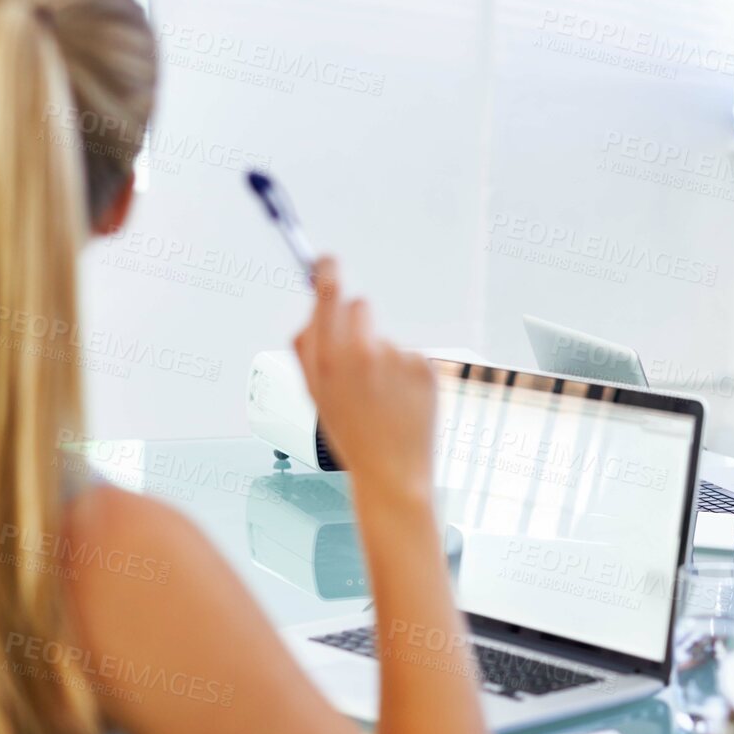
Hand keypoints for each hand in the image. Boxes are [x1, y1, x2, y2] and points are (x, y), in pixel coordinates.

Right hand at [292, 257, 436, 504]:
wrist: (392, 473)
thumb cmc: (351, 434)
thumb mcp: (315, 396)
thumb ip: (308, 351)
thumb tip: (312, 312)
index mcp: (328, 360)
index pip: (329, 295)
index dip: (327, 272)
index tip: (327, 261)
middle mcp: (362, 353)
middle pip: (360, 306)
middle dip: (359, 323)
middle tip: (361, 358)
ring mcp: (397, 358)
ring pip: (386, 337)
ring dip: (384, 357)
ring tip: (382, 396)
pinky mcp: (425, 366)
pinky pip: (411, 356)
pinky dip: (407, 374)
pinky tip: (402, 402)